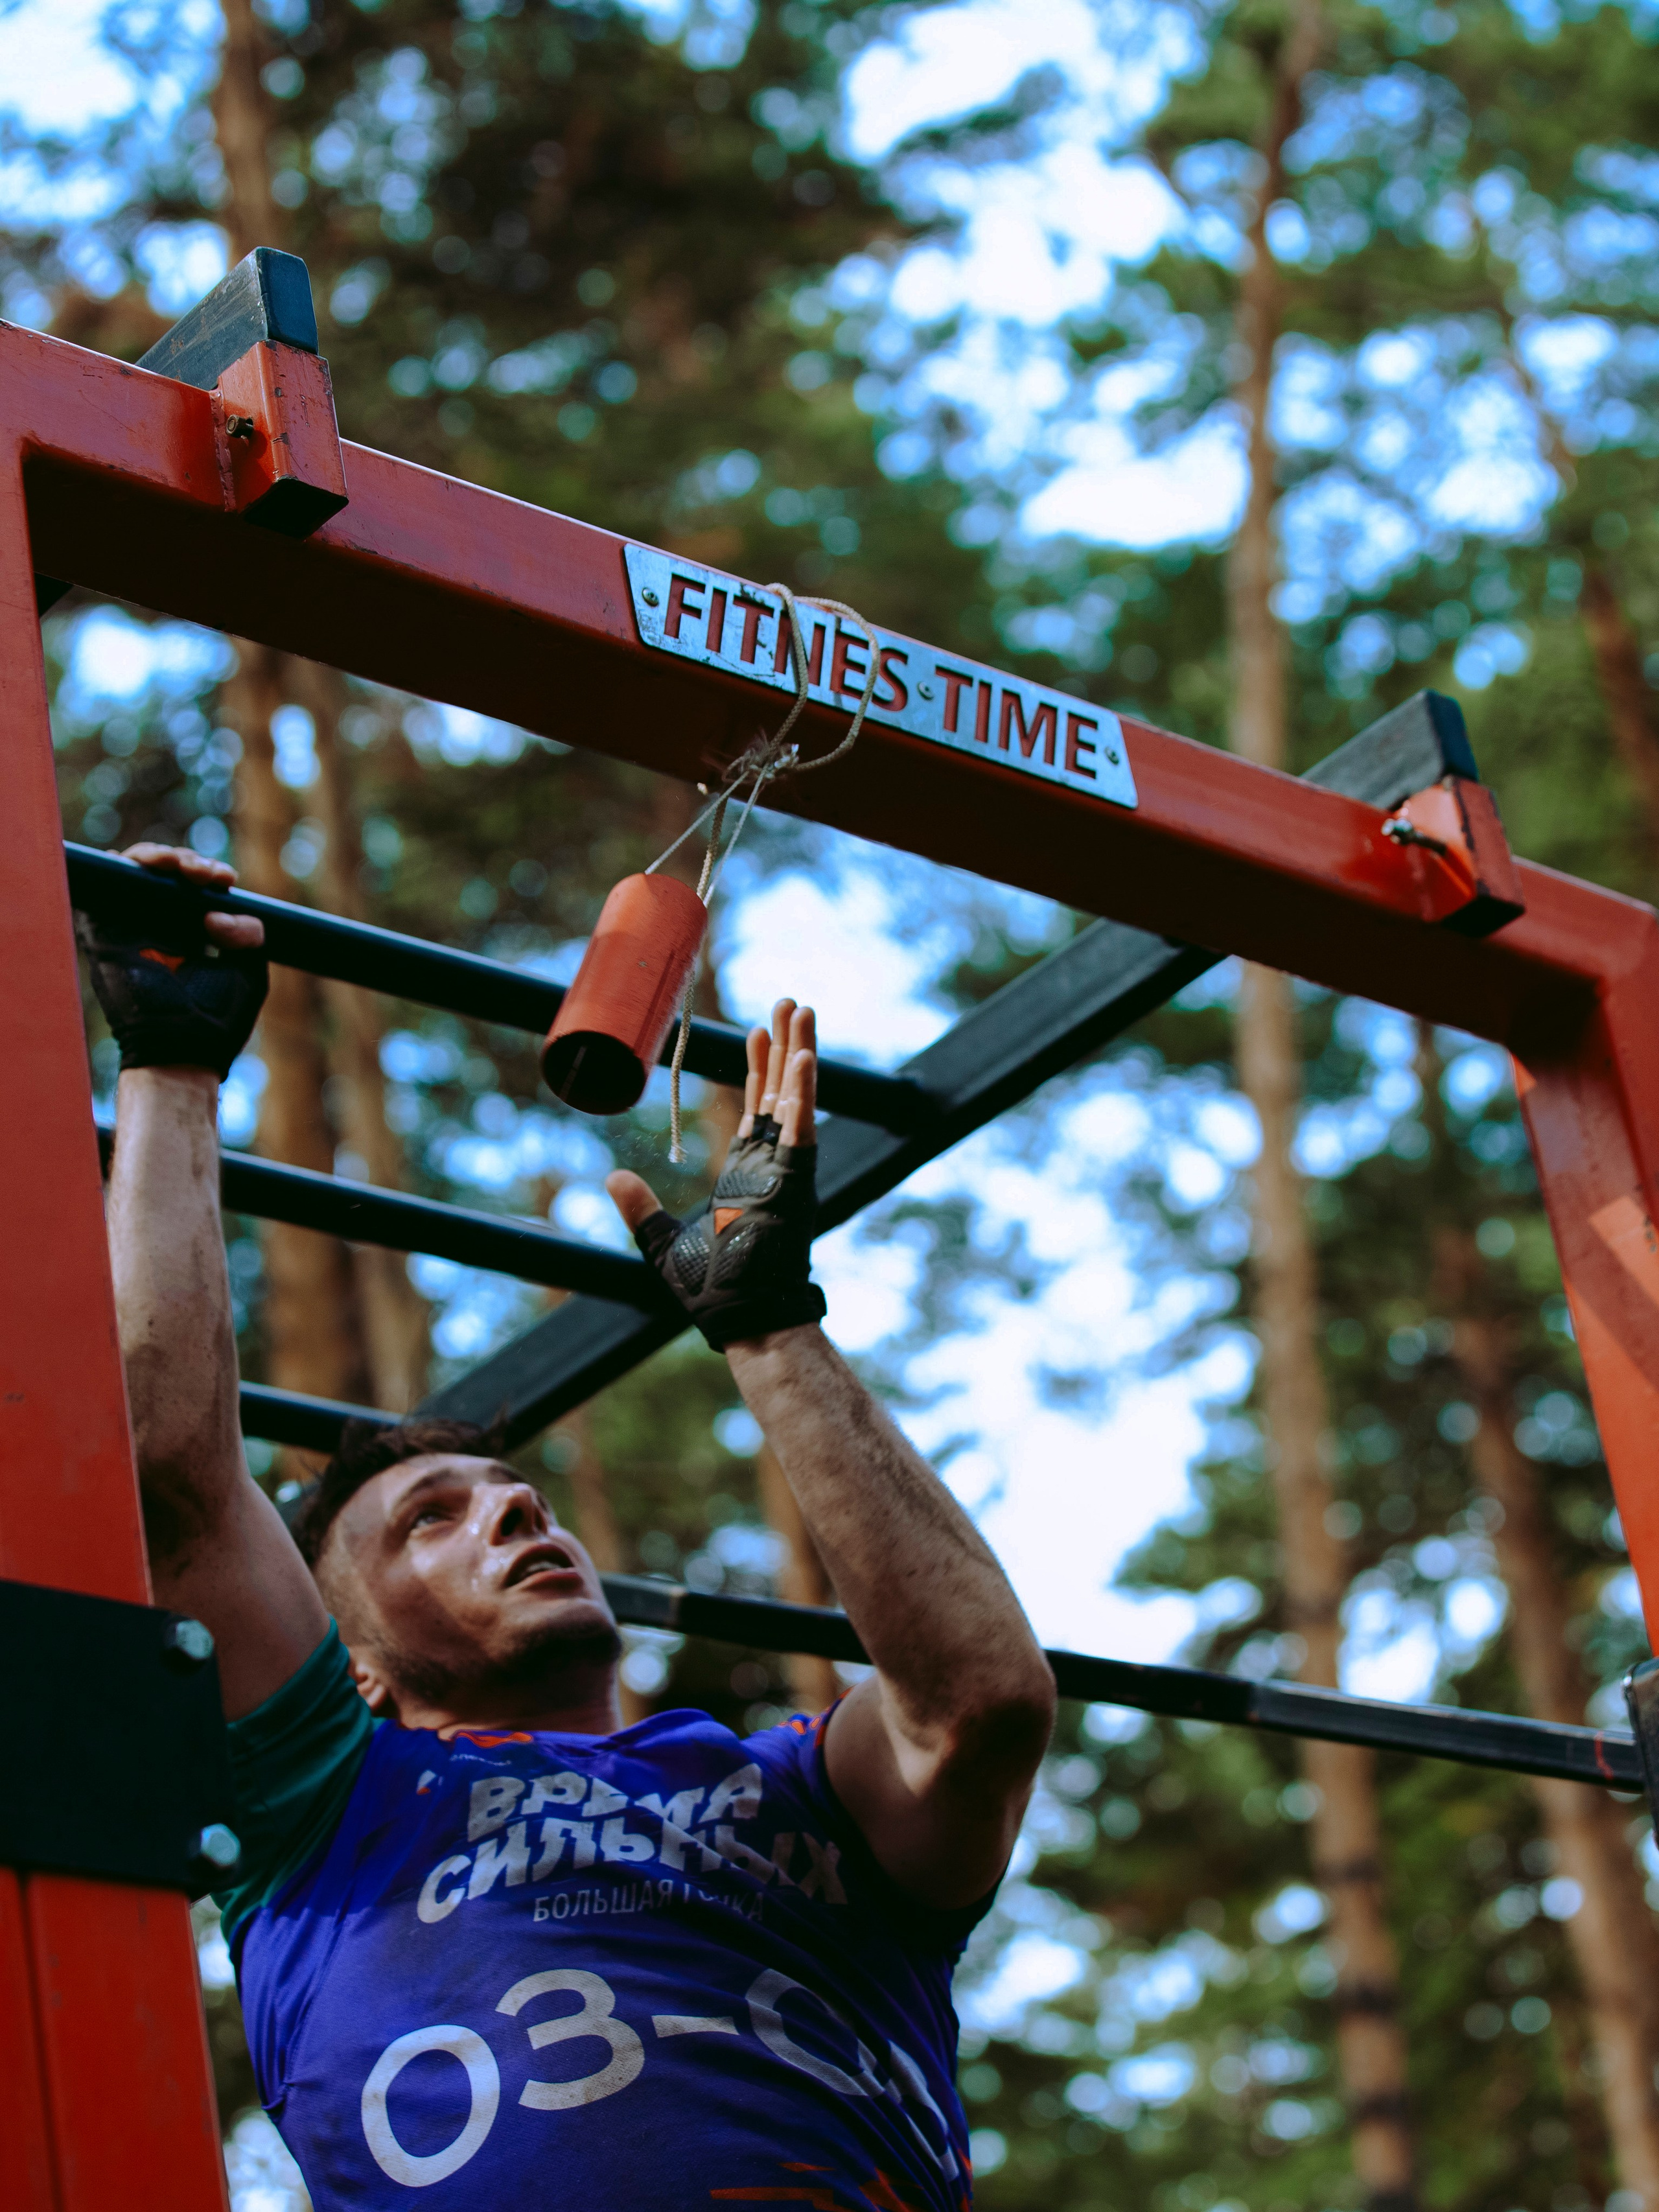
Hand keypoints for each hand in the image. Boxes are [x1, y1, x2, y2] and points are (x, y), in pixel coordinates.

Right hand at [76, 844, 268, 1079]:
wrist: (183, 1052)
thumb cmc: (217, 1023)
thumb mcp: (250, 974)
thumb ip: (250, 935)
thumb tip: (219, 912)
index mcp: (190, 935)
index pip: (193, 888)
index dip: (207, 873)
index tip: (226, 879)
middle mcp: (158, 928)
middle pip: (165, 873)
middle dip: (189, 861)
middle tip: (209, 875)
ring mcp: (131, 928)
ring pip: (135, 872)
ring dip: (159, 856)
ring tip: (186, 868)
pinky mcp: (106, 934)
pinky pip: (105, 888)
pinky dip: (125, 865)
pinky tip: (154, 866)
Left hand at [607, 1000, 825, 1349]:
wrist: (739, 1318)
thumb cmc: (711, 1290)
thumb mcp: (661, 1243)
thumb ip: (639, 1209)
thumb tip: (611, 1179)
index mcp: (748, 1173)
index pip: (757, 1108)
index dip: (758, 1069)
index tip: (755, 1031)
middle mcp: (773, 1164)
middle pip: (780, 1091)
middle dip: (785, 1045)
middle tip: (789, 1003)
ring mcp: (787, 1170)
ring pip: (795, 1098)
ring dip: (799, 1052)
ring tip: (801, 1009)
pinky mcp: (796, 1181)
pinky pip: (801, 1129)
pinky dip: (803, 1093)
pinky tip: (803, 1057)